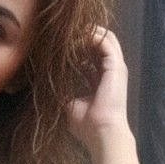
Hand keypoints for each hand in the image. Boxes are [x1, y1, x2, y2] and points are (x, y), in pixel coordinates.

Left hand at [67, 28, 129, 151]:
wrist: (101, 132)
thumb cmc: (87, 124)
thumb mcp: (70, 105)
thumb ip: (63, 93)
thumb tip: (48, 87)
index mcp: (102, 79)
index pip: (93, 55)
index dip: (79, 46)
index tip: (62, 44)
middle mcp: (111, 71)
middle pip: (102, 42)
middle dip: (85, 34)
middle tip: (67, 32)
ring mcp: (116, 67)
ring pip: (106, 38)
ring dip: (88, 32)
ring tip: (72, 31)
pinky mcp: (116, 66)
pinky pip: (105, 42)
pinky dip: (91, 36)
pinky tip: (77, 38)